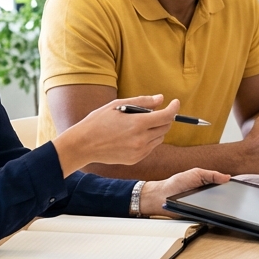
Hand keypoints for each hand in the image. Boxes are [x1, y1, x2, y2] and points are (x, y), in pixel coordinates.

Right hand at [51, 95, 178, 175]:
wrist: (83, 145)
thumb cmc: (98, 122)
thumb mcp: (118, 105)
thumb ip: (142, 101)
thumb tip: (160, 99)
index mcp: (138, 123)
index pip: (166, 116)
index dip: (174, 108)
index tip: (175, 103)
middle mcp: (141, 139)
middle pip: (165, 127)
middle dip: (164, 118)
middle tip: (154, 112)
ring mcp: (139, 151)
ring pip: (159, 138)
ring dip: (156, 129)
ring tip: (140, 124)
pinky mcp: (136, 159)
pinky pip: (150, 147)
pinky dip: (149, 139)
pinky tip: (134, 135)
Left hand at [140, 168, 229, 216]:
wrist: (162, 196)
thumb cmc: (177, 183)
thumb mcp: (196, 173)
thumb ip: (211, 175)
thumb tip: (227, 177)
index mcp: (208, 186)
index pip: (224, 189)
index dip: (231, 190)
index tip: (240, 191)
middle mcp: (207, 198)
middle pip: (223, 201)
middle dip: (229, 201)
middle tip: (234, 201)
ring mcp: (204, 208)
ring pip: (217, 211)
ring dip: (221, 210)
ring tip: (226, 208)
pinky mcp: (198, 217)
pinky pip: (208, 218)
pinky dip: (212, 217)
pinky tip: (214, 214)